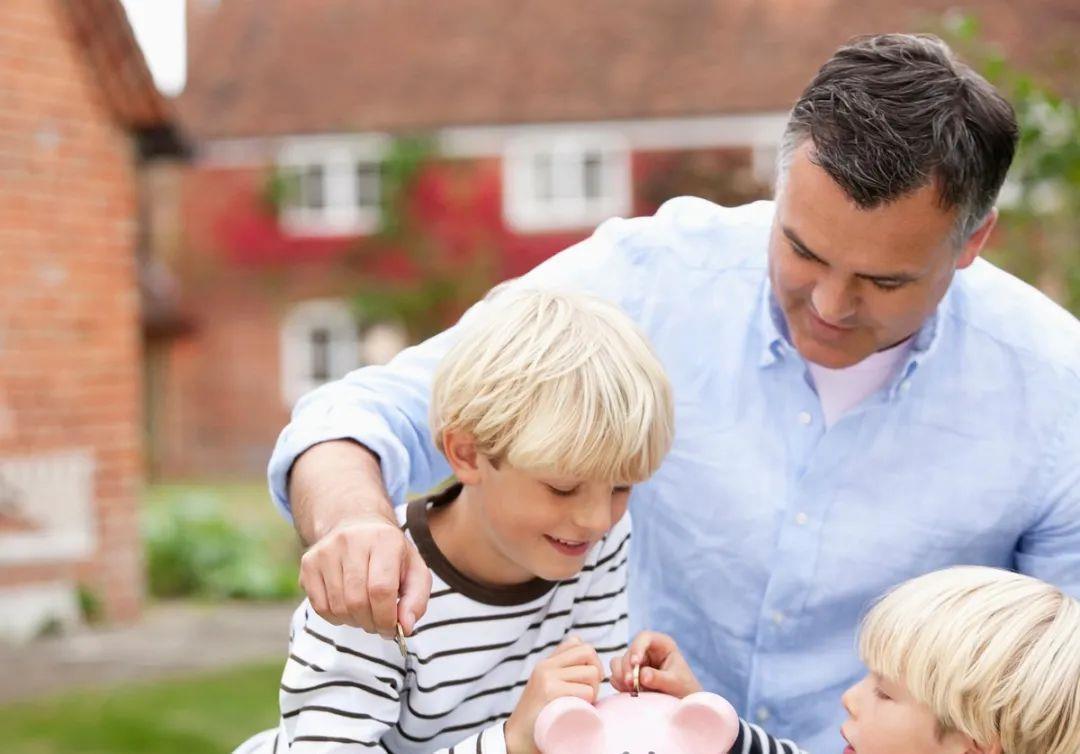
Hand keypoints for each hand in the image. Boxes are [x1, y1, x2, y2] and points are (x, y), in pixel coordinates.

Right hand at [300, 513, 430, 635]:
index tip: (393, 629)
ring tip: (366, 612)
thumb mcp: (415, 571)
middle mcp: (351, 540)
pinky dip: (337, 617)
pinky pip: (320, 607)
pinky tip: (348, 607)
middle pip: (357, 601)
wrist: (357, 526)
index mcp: (384, 539)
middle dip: (371, 623)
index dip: (387, 618)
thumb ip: (417, 600)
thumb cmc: (391, 555)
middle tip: (379, 624)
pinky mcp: (308, 563)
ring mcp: (325, 551)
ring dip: (355, 621)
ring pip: (338, 607)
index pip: (381, 589)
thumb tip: (405, 627)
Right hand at [504, 637, 604, 753]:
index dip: (590, 659)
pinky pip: (586, 691)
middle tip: (591, 691)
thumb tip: (584, 652)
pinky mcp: (550, 692)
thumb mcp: (546, 686)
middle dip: (597, 671)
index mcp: (546, 663)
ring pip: (591, 673)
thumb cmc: (538, 717)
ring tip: (584, 703)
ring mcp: (547, 677)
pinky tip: (579, 710)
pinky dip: (590, 702)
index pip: (576, 642)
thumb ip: (560, 671)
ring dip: (594, 690)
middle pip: (587, 651)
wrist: (518, 738)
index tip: (588, 679)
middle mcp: (546, 666)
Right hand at [610, 631, 701, 697]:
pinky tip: (629, 693)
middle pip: (628, 653)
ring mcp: (636, 663)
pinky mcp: (629, 675)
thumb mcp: (675, 683)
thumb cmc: (684, 689)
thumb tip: (643, 676)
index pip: (644, 637)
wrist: (681, 704)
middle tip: (631, 685)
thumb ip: (659, 678)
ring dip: (621, 677)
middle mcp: (646, 651)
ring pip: (617, 664)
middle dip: (627, 669)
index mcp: (661, 645)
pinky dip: (619, 685)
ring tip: (632, 691)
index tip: (635, 663)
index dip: (637, 648)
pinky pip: (616, 676)